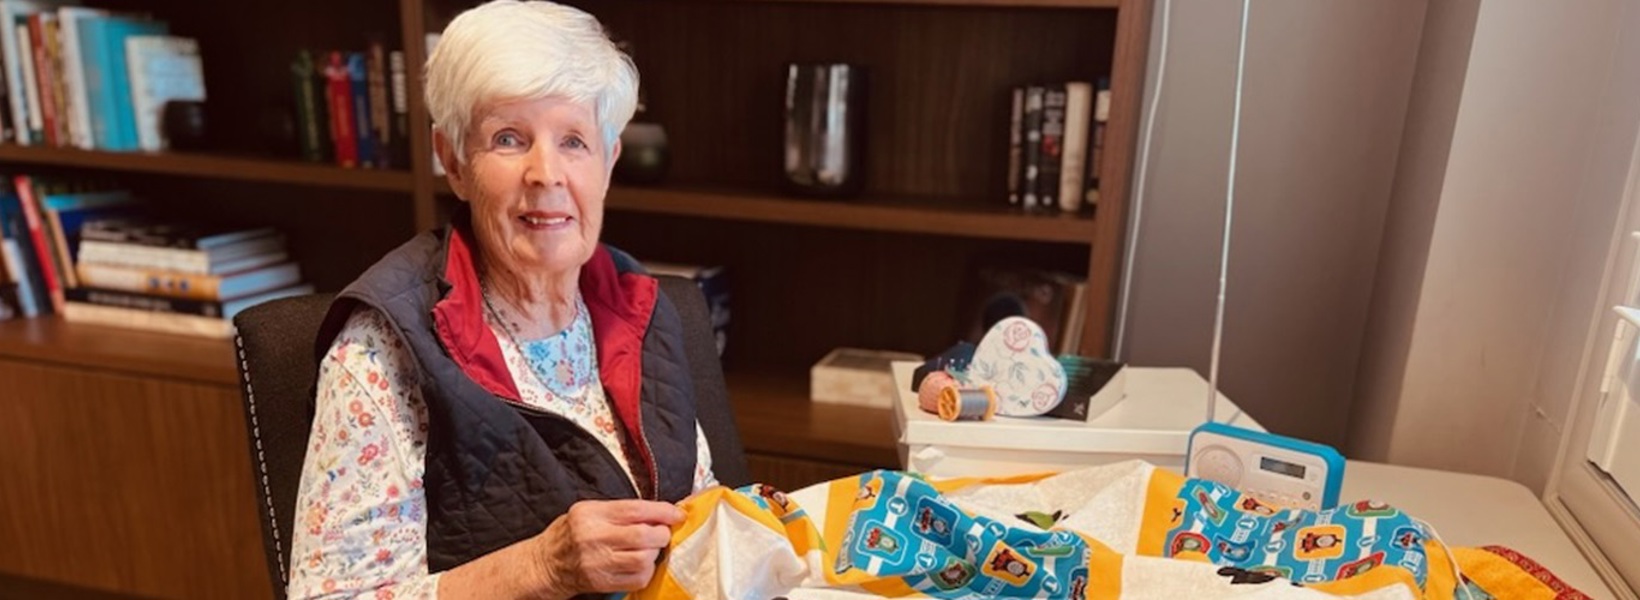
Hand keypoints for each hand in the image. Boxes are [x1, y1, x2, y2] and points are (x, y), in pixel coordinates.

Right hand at [533, 499, 685, 595]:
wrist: (546, 564)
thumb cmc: (571, 534)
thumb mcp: (589, 511)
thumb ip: (620, 511)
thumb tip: (660, 513)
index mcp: (591, 514)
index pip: (635, 510)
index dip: (662, 511)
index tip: (678, 514)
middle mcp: (593, 537)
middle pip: (643, 536)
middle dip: (662, 534)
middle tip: (661, 534)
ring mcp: (597, 563)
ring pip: (644, 559)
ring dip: (654, 553)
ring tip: (648, 549)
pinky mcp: (602, 582)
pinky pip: (638, 579)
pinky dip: (646, 571)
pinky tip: (638, 565)